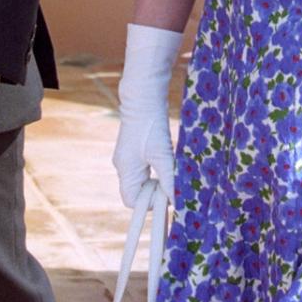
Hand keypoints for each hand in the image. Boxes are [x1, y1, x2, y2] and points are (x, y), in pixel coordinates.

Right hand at [112, 25, 181, 206]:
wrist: (144, 97)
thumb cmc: (150, 126)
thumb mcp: (163, 155)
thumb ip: (169, 179)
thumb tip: (177, 201)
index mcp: (126, 171)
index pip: (132, 202)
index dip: (149, 203)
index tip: (167, 195)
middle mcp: (123, 167)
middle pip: (138, 192)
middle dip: (155, 192)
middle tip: (172, 183)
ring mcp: (128, 158)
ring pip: (143, 180)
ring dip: (158, 180)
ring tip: (171, 170)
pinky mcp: (134, 149)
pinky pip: (145, 168)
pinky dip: (157, 170)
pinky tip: (168, 160)